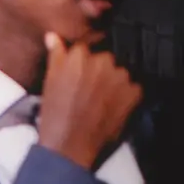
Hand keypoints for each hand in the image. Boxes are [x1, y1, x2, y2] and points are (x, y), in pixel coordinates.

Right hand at [37, 33, 143, 173]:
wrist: (70, 146)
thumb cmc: (55, 116)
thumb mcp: (49, 81)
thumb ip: (55, 55)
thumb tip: (53, 37)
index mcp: (80, 54)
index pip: (86, 50)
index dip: (83, 65)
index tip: (80, 77)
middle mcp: (103, 61)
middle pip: (105, 60)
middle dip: (100, 72)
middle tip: (91, 91)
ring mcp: (120, 77)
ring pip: (120, 73)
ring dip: (114, 83)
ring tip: (102, 102)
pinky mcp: (133, 93)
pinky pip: (133, 89)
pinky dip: (126, 96)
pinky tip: (113, 108)